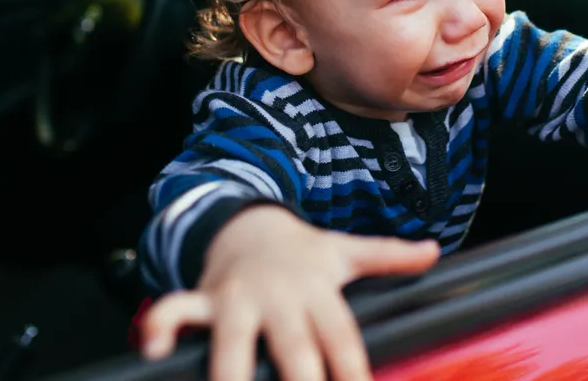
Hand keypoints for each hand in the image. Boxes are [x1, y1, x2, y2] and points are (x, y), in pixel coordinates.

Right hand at [139, 205, 439, 380]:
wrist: (248, 221)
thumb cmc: (303, 252)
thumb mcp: (346, 250)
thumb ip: (389, 256)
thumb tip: (434, 251)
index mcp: (319, 291)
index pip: (342, 339)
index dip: (353, 371)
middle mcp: (280, 298)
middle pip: (294, 349)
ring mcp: (239, 299)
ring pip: (233, 341)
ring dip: (231, 375)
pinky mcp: (204, 300)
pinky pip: (178, 311)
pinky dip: (162, 326)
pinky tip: (153, 351)